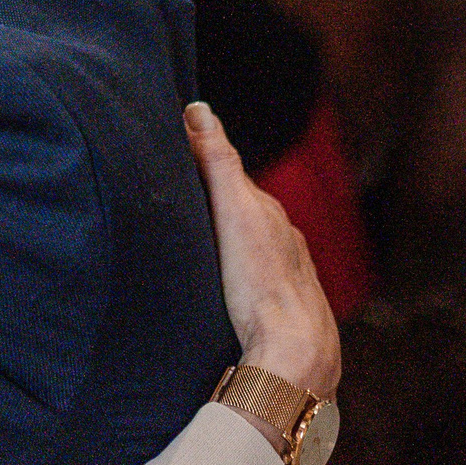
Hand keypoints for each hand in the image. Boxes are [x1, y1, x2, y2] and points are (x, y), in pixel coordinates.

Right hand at [185, 101, 339, 404]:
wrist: (294, 355)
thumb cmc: (261, 284)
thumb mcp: (234, 214)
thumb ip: (219, 162)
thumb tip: (198, 109)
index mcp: (271, 218)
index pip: (232, 182)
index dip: (201, 169)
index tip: (171, 157)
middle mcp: (284, 245)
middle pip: (243, 216)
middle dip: (213, 206)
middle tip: (173, 200)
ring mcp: (284, 281)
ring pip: (249, 251)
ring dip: (224, 245)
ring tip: (192, 244)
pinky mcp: (277, 314)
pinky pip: (252, 283)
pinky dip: (235, 275)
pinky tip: (219, 288)